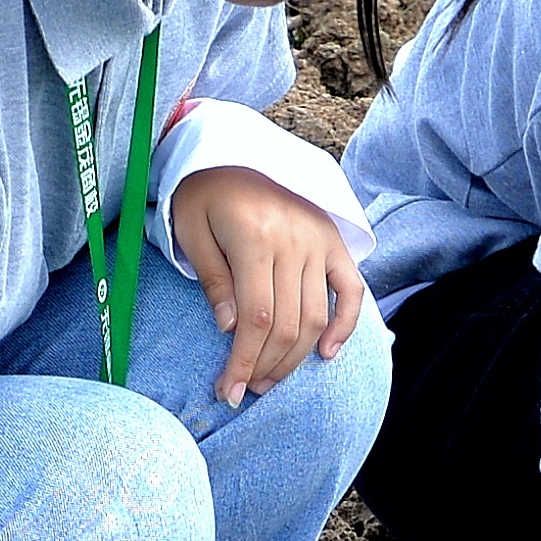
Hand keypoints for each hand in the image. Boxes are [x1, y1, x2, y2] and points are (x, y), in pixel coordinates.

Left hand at [166, 164, 368, 404]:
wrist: (232, 148)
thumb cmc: (203, 191)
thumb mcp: (190, 230)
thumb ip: (213, 280)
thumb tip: (230, 329)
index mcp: (255, 239)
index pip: (256, 320)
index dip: (242, 363)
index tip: (228, 392)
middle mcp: (294, 242)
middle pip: (288, 326)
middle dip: (265, 367)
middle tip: (245, 388)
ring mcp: (319, 241)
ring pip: (316, 316)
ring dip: (295, 357)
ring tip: (269, 378)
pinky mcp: (334, 241)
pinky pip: (350, 289)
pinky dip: (344, 324)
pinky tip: (327, 353)